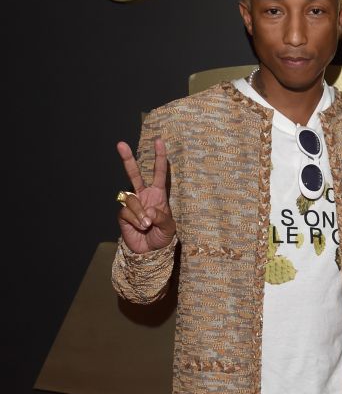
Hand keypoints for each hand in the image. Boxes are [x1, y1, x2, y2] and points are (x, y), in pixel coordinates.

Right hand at [116, 138, 175, 253]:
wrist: (149, 252)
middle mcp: (143, 196)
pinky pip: (126, 212)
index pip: (159, 173)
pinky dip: (135, 220)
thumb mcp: (169, 228)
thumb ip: (161, 217)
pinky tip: (140, 228)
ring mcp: (132, 204)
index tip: (159, 141)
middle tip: (120, 144)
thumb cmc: (162, 237)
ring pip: (132, 199)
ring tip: (147, 225)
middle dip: (127, 159)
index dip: (159, 158)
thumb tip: (148, 210)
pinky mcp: (123, 214)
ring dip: (140, 213)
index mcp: (158, 195)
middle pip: (134, 174)